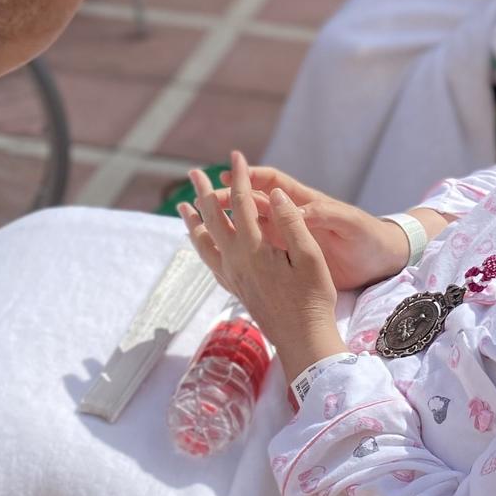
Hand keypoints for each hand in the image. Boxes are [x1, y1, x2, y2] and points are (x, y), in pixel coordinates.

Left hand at [180, 154, 345, 377]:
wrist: (303, 341)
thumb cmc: (313, 299)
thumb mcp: (310, 257)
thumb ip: (290, 223)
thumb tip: (273, 193)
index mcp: (253, 249)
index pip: (242, 203)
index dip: (240, 176)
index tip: (236, 155)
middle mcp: (235, 261)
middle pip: (212, 219)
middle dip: (203, 193)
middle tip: (194, 173)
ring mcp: (232, 277)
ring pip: (203, 243)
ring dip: (193, 221)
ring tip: (182, 206)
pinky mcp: (235, 289)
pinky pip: (209, 261)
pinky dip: (200, 246)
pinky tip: (201, 244)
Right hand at [189, 153, 410, 291]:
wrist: (381, 260)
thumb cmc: (367, 236)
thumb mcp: (347, 223)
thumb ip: (321, 214)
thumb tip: (292, 209)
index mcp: (306, 202)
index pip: (272, 183)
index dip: (250, 177)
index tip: (228, 176)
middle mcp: (293, 217)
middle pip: (254, 203)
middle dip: (229, 198)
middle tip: (203, 199)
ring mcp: (290, 237)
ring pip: (253, 226)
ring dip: (231, 222)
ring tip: (203, 223)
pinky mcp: (292, 257)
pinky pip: (261, 249)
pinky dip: (243, 248)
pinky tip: (225, 254)